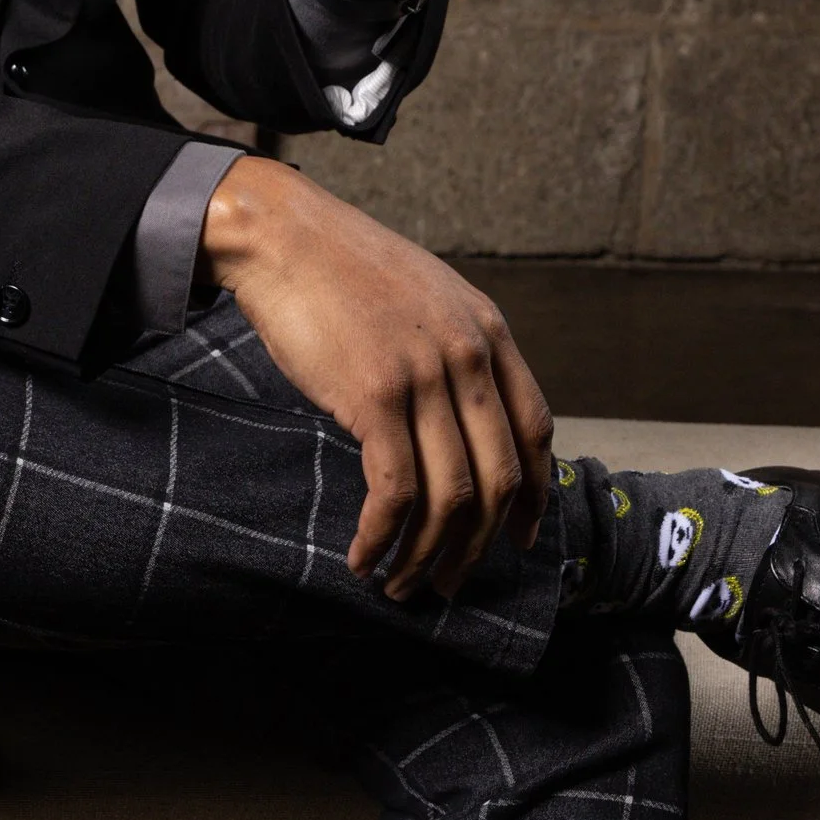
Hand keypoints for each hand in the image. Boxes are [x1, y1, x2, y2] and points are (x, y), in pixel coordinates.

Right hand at [199, 156, 553, 600]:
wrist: (283, 234)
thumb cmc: (341, 268)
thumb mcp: (426, 296)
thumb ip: (453, 348)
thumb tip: (456, 418)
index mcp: (488, 331)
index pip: (536, 431)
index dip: (532, 497)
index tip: (518, 538)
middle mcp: (470, 356)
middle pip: (500, 478)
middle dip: (476, 547)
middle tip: (448, 584)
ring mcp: (426, 376)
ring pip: (451, 496)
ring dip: (426, 556)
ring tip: (400, 586)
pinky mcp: (375, 396)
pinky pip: (395, 491)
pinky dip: (382, 538)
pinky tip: (362, 557)